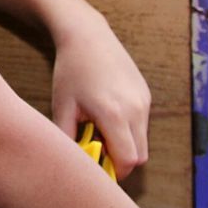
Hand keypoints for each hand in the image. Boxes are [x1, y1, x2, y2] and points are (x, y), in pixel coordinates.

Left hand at [50, 6, 150, 178]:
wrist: (88, 36)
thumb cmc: (71, 71)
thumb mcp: (62, 107)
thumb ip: (68, 140)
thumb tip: (74, 165)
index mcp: (114, 114)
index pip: (127, 161)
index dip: (113, 172)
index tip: (96, 167)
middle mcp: (135, 108)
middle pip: (140, 156)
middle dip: (120, 161)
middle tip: (96, 149)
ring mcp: (144, 100)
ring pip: (142, 141)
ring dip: (125, 145)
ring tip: (100, 129)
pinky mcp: (146, 94)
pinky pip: (142, 124)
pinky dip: (129, 129)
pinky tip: (108, 114)